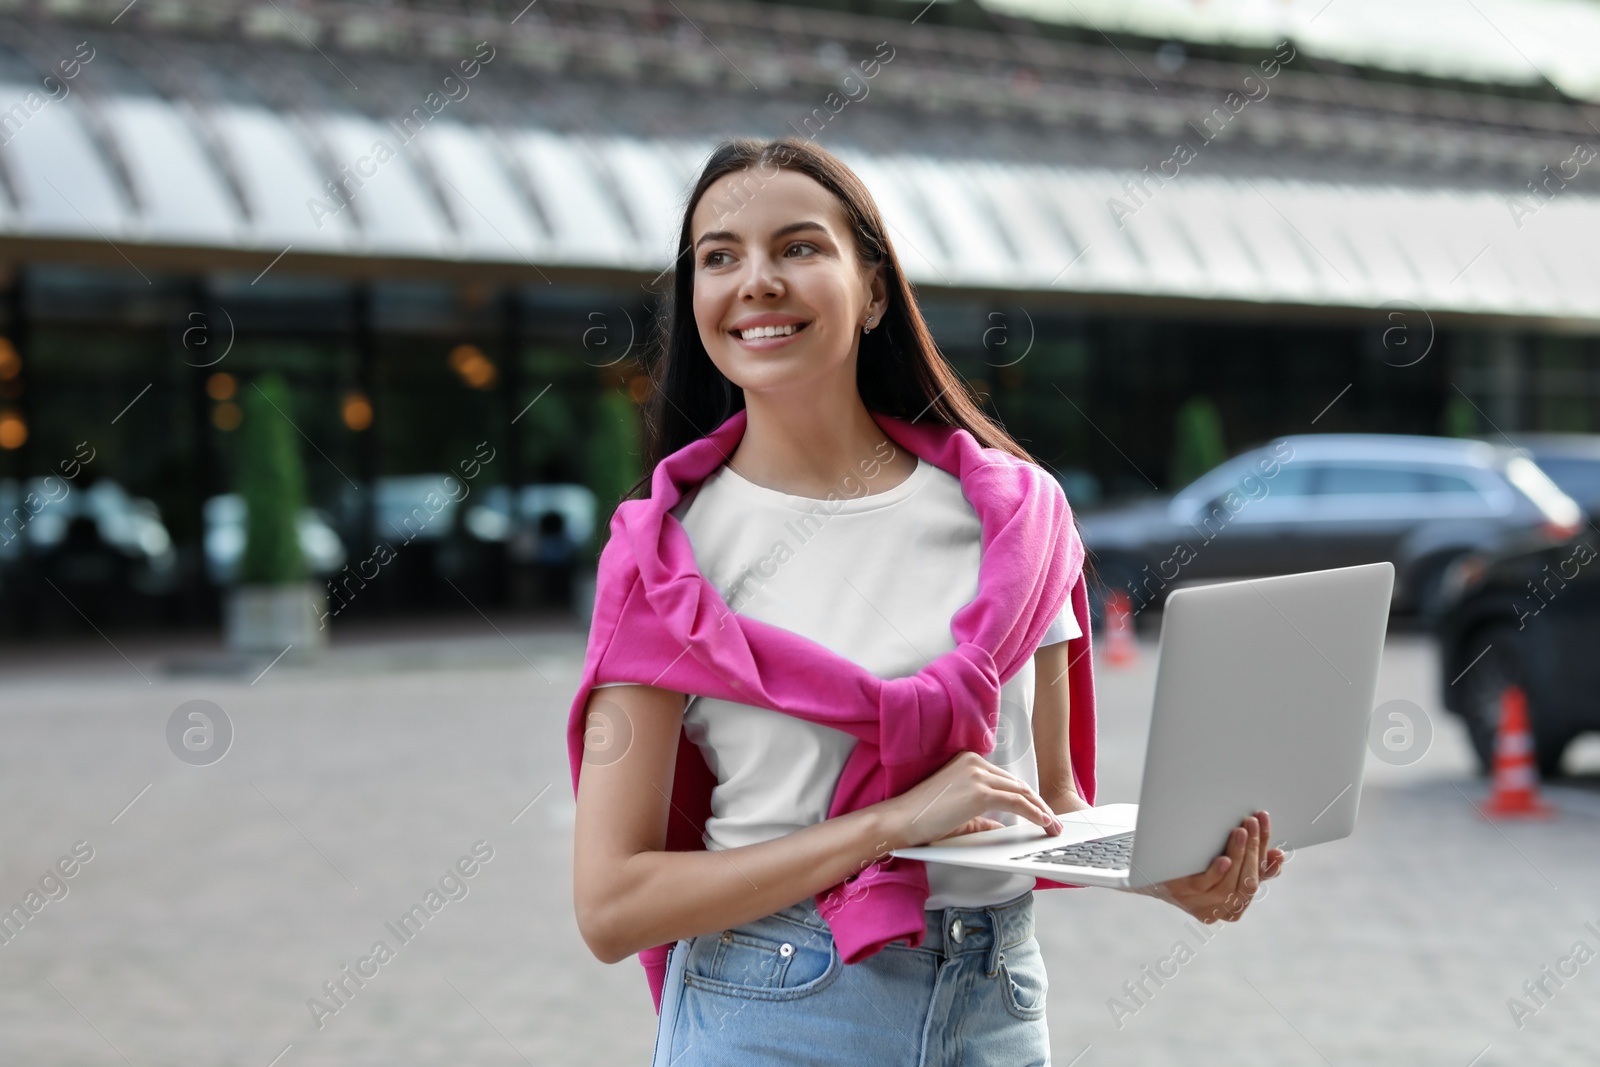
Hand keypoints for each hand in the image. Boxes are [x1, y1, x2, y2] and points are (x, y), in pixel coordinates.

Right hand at [881, 750, 1063, 848]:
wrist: (902, 819)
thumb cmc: (923, 817)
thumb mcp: (957, 812)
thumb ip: (980, 817)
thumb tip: (998, 828)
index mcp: (967, 761)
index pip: (1006, 780)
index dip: (1026, 797)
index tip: (1039, 811)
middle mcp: (974, 762)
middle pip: (1017, 784)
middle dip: (1038, 803)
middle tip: (1052, 821)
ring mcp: (978, 775)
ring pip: (1021, 792)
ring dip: (1041, 810)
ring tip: (1053, 826)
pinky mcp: (980, 791)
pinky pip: (1017, 802)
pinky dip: (1035, 814)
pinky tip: (1044, 823)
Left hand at [1134, 810, 1285, 923]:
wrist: (1148, 871)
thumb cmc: (1191, 864)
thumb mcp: (1223, 864)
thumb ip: (1248, 862)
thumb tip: (1277, 855)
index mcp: (1236, 903)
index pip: (1259, 880)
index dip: (1269, 862)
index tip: (1276, 843)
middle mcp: (1220, 908)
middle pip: (1248, 884)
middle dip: (1255, 851)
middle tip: (1254, 823)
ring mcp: (1199, 904)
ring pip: (1230, 886)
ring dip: (1239, 855)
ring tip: (1241, 831)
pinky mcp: (1180, 895)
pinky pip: (1203, 887)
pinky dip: (1217, 873)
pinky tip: (1223, 859)